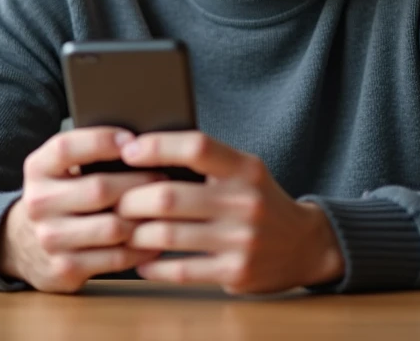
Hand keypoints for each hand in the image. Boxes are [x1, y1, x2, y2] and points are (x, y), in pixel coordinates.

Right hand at [0, 127, 162, 292]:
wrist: (23, 244)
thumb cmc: (60, 195)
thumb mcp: (59, 169)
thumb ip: (87, 152)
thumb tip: (143, 141)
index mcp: (37, 169)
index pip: (68, 147)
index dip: (103, 141)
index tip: (134, 140)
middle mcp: (38, 203)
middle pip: (99, 189)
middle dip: (139, 182)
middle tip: (164, 177)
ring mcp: (50, 238)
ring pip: (112, 227)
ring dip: (145, 217)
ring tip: (163, 208)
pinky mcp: (65, 268)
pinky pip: (116, 258)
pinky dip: (142, 248)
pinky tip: (155, 238)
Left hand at [115, 132, 344, 294]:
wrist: (304, 245)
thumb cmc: (258, 201)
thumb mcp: (243, 171)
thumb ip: (205, 161)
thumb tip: (140, 151)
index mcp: (245, 168)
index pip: (197, 147)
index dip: (157, 146)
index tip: (128, 150)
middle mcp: (245, 202)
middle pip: (169, 196)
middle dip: (132, 199)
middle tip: (115, 201)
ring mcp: (241, 240)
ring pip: (167, 235)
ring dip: (135, 234)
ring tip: (124, 229)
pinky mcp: (235, 272)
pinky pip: (180, 270)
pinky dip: (153, 266)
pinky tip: (142, 260)